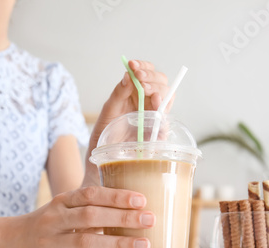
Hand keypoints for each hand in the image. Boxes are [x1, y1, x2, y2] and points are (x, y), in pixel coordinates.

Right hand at [0, 186, 154, 247]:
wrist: (5, 242)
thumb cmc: (44, 224)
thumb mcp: (61, 208)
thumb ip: (88, 207)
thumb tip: (129, 208)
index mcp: (61, 202)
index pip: (90, 194)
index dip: (115, 196)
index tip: (140, 199)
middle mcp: (55, 220)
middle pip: (91, 216)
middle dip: (123, 217)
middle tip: (149, 220)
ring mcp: (50, 243)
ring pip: (86, 241)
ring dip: (117, 243)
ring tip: (143, 245)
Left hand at [83, 60, 170, 185]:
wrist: (101, 162)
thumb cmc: (103, 136)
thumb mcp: (107, 112)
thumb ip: (117, 94)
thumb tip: (127, 75)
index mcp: (135, 94)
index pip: (148, 74)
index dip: (144, 67)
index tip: (133, 65)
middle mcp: (147, 104)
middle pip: (162, 83)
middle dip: (153, 78)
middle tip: (140, 79)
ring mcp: (153, 119)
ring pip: (167, 98)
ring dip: (159, 91)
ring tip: (146, 92)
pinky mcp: (156, 135)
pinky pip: (165, 124)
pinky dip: (162, 116)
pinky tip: (156, 109)